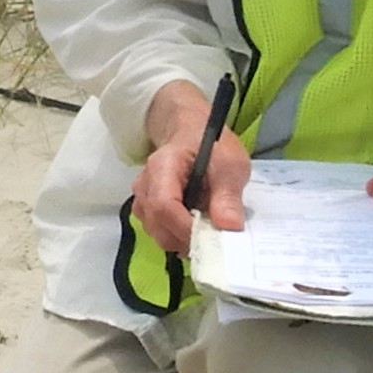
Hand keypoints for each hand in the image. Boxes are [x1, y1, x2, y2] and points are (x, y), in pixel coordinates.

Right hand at [130, 78, 251, 260]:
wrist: (191, 132)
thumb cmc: (211, 145)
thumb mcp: (230, 163)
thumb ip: (228, 194)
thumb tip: (228, 227)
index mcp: (163, 167)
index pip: (163, 205)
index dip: (185, 227)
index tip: (211, 236)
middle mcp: (144, 184)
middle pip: (156, 224)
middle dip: (184, 239)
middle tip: (212, 240)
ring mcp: (142, 197)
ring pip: (154, 231)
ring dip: (180, 239)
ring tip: (204, 231)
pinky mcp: (146, 207)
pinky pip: (156, 230)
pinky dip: (175, 236)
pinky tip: (193, 228)